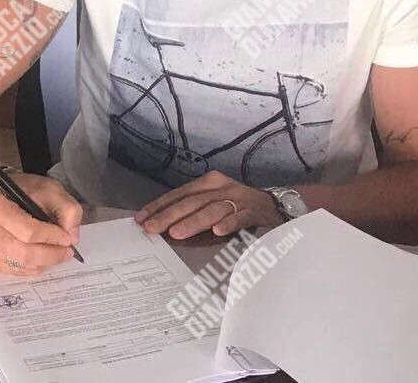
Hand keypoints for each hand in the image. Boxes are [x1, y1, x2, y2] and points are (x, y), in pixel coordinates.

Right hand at [0, 172, 82, 275]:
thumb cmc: (20, 187)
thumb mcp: (49, 187)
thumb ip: (67, 209)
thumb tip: (72, 237)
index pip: (28, 230)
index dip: (52, 237)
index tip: (68, 239)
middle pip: (22, 251)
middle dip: (50, 255)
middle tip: (67, 253)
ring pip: (17, 263)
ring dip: (42, 263)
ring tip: (57, 256)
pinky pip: (9, 269)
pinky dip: (30, 268)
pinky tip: (42, 261)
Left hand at [135, 170, 284, 239]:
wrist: (275, 207)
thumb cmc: (237, 210)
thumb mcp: (213, 209)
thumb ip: (192, 218)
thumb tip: (164, 232)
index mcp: (210, 184)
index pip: (180, 194)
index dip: (160, 206)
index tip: (141, 219)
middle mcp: (222, 188)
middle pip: (192, 202)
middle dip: (169, 216)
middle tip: (152, 228)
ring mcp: (238, 199)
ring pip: (212, 210)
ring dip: (194, 222)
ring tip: (176, 233)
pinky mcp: (253, 212)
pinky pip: (239, 218)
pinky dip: (229, 224)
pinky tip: (218, 231)